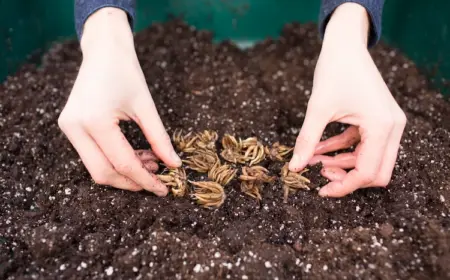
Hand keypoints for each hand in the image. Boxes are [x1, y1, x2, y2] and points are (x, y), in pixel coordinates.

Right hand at [58, 8, 180, 194]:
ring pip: (96, 167)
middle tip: (157, 181)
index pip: (122, 164)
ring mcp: (69, 128)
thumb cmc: (126, 72)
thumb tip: (174, 165)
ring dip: (124, 172)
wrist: (104, 51)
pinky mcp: (70, 127)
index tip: (164, 189)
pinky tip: (137, 156)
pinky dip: (115, 161)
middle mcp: (75, 128)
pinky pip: (93, 155)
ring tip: (151, 164)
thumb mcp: (146, 106)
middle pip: (103, 173)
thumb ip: (160, 138)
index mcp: (94, 121)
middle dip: (131, 182)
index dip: (145, 180)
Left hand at [289, 3, 406, 196]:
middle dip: (347, 177)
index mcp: (382, 127)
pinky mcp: (378, 119)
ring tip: (314, 160)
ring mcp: (388, 124)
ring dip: (342, 163)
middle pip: (376, 172)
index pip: (368, 172)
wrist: (345, 44)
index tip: (320, 191)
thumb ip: (306, 141)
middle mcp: (392, 128)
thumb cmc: (335, 70)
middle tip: (320, 175)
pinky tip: (319, 149)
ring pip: (369, 160)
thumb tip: (294, 168)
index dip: (344, 186)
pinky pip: (363, 145)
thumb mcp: (317, 109)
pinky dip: (342, 149)